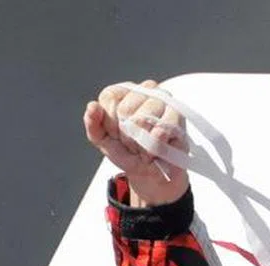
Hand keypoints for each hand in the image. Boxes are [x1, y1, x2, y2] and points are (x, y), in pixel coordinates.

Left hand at [84, 79, 188, 206]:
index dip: (110, 122)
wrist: (149, 172)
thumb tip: (92, 106)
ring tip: (144, 146)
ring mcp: (163, 99)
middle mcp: (144, 89)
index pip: (109, 98)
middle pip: (125, 110)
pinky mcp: (177, 114)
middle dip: (125, 135)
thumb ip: (93, 124)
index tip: (115, 133)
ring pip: (142, 119)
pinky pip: (160, 130)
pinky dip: (153, 147)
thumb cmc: (126, 152)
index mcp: (123, 92)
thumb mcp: (103, 141)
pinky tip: (155, 149)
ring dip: (140, 143)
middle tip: (132, 142)